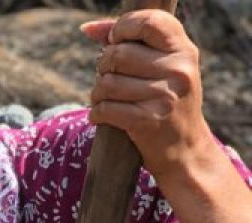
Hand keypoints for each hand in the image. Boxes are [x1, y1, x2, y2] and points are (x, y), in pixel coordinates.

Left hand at [83, 10, 211, 178]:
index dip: (122, 27)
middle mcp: (178, 70)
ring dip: (97, 93)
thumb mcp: (162, 68)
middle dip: (103, 67)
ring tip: (106, 99)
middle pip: (117, 54)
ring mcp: (164, 96)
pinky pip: (105, 108)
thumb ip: (131, 43)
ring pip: (107, 82)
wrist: (185, 150)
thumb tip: (89, 29)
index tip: (114, 39)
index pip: (149, 22)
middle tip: (109, 78)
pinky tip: (103, 116)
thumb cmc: (167, 104)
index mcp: (184, 50)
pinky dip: (96, 113)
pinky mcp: (148, 121)